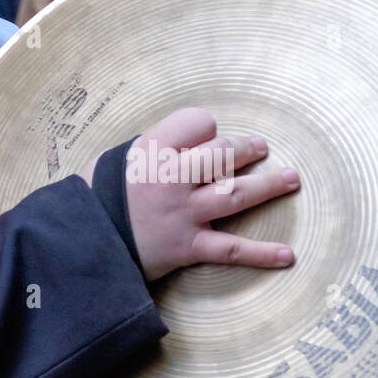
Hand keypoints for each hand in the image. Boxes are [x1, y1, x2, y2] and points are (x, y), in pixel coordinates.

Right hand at [92, 107, 299, 280]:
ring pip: (236, 194)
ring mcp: (184, 212)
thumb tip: (187, 144)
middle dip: (246, 148)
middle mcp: (172, 178)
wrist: (86, 240)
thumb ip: (151, 147)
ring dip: (268, 185)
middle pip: (222, 154)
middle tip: (260, 147)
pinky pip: (231, 249)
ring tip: (291, 178)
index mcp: (152, 149)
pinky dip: (261, 254)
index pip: (197, 123)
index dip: (205, 128)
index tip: (205, 136)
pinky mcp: (189, 246)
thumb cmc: (98, 195)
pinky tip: (287, 255)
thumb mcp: (116, 157)